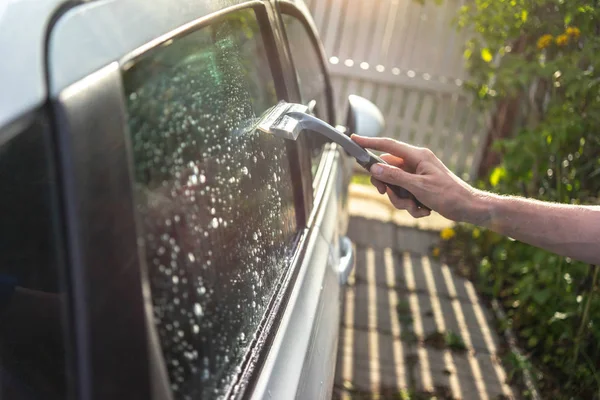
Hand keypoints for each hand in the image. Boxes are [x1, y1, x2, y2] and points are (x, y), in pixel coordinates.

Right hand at [351, 135, 477, 221]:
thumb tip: (374, 168)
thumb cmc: (449, 195)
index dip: (369, 142)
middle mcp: (416, 163)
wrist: (469, 208)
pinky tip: (424, 211)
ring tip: (416, 207)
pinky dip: (411, 205)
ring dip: (402, 201)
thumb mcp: (419, 187)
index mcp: (417, 156)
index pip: (387, 146)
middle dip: (388, 187)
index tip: (354, 139)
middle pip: (388, 171)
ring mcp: (418, 175)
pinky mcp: (420, 187)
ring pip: (395, 186)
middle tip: (386, 194)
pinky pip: (405, 195)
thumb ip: (395, 176)